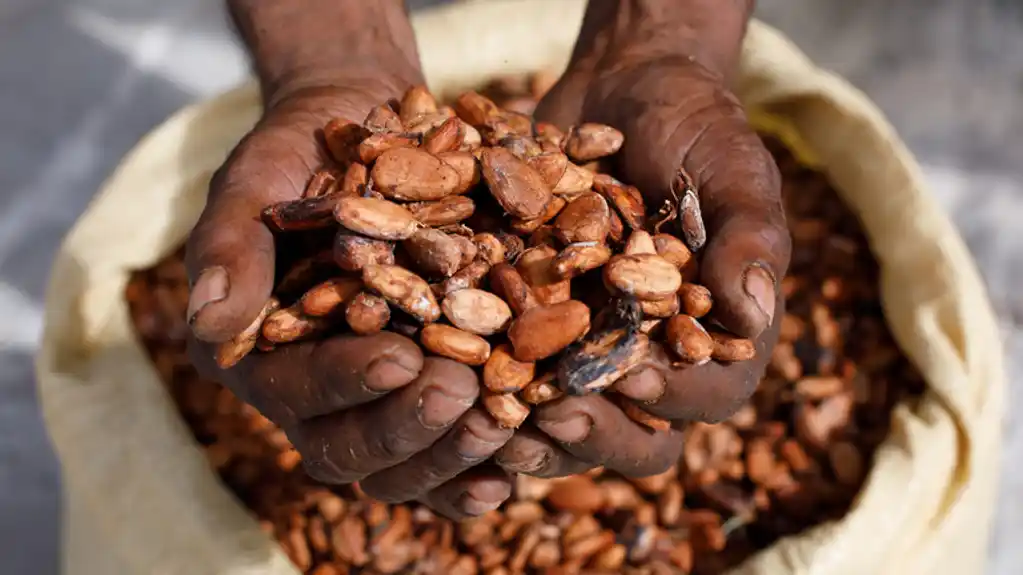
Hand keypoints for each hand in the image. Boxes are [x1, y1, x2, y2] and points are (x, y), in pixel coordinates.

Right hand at [186, 1, 513, 518]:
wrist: (365, 127)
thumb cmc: (300, 149)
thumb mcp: (256, 179)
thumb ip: (230, 245)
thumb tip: (207, 320)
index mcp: (259, 352)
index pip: (294, 386)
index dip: (344, 380)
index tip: (400, 357)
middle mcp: (311, 391)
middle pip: (347, 445)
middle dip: (405, 427)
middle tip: (460, 392)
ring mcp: (371, 401)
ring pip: (401, 465)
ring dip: (450, 456)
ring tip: (503, 424)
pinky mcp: (422, 395)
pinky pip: (445, 456)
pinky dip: (475, 472)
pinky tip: (517, 468)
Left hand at [496, 0, 789, 477]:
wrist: (620, 85)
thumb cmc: (694, 125)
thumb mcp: (731, 169)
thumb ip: (749, 238)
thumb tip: (755, 316)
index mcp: (717, 334)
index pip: (710, 393)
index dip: (675, 397)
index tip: (633, 377)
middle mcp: (653, 354)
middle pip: (635, 431)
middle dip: (595, 433)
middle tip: (550, 418)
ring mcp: (590, 345)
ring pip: (567, 416)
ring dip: (530, 427)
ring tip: (492, 415)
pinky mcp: (536, 322)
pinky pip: (512, 365)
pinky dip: (484, 372)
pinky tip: (447, 367)